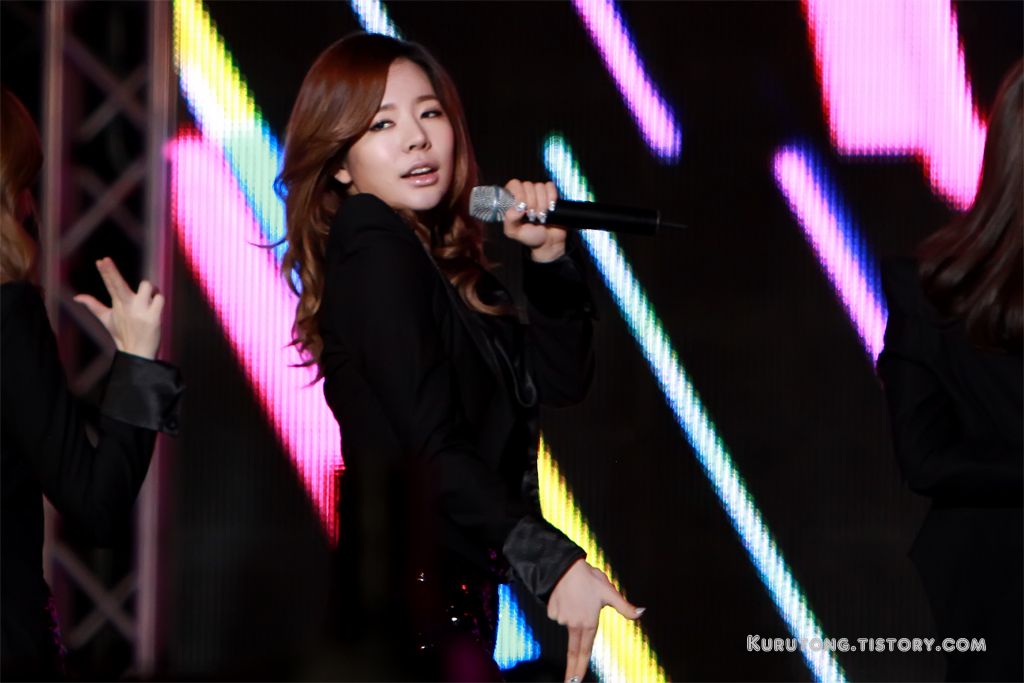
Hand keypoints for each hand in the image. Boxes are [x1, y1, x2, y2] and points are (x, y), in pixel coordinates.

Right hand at [73, 258, 163, 360]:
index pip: (110, 284)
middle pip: (119, 285)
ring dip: (150, 290)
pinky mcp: (153, 318)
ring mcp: (140, 312)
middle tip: (105, 260)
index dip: (106, 272)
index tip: (101, 260)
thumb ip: (94, 305)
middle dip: (111, 273)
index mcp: (118, 304)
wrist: (137, 353)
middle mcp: (128, 306)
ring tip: (149, 300)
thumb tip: (77, 297)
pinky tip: (156, 309)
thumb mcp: (106, 319)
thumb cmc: (123, 334)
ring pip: (148, 286)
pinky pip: (160, 298)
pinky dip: (159, 300)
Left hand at [503, 179, 566, 262]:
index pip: (514, 185)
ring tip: (542, 216)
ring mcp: (538, 193)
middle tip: (533, 216)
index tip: (523, 206)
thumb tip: (516, 207)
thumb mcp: (514, 232)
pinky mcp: (550, 194)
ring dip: (542, 203)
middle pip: (528, 185)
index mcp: (513, 200)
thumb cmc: (530, 236)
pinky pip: (550, 187)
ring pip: (540, 187)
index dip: (518, 193)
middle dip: (532, 203)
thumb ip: (510, 220)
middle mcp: (525, 194)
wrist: (549, 241)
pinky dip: (552, 197)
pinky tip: (550, 208)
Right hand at [548, 559, 644, 681]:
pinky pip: (559, 614)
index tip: (576, 681)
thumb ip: (624, 607)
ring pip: (568, 623)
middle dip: (571, 669)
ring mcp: (561, 619)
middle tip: (569, 681)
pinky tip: (567, 596)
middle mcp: (574, 624)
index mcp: (588, 623)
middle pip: (573, 650)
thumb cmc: (588, 578)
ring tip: (579, 596)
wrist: (563, 566)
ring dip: (573, 615)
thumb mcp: (609, 592)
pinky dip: (564, 608)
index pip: (584, 651)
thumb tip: (641, 613)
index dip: (580, 668)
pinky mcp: (552, 612)